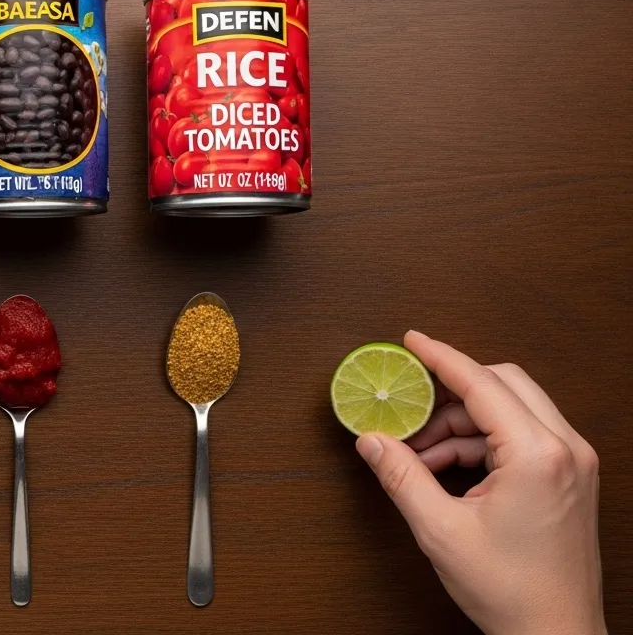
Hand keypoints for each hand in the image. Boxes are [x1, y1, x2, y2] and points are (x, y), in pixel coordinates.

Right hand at [356, 331, 603, 634]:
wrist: (556, 634)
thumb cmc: (514, 591)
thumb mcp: (441, 530)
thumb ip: (401, 476)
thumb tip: (372, 441)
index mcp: (539, 455)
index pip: (482, 384)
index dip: (441, 357)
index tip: (412, 341)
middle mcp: (565, 450)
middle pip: (504, 385)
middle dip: (451, 390)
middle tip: (410, 402)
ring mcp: (574, 463)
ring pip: (512, 410)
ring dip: (462, 422)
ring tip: (420, 453)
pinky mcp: (571, 479)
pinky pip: (522, 436)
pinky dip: (482, 442)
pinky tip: (447, 469)